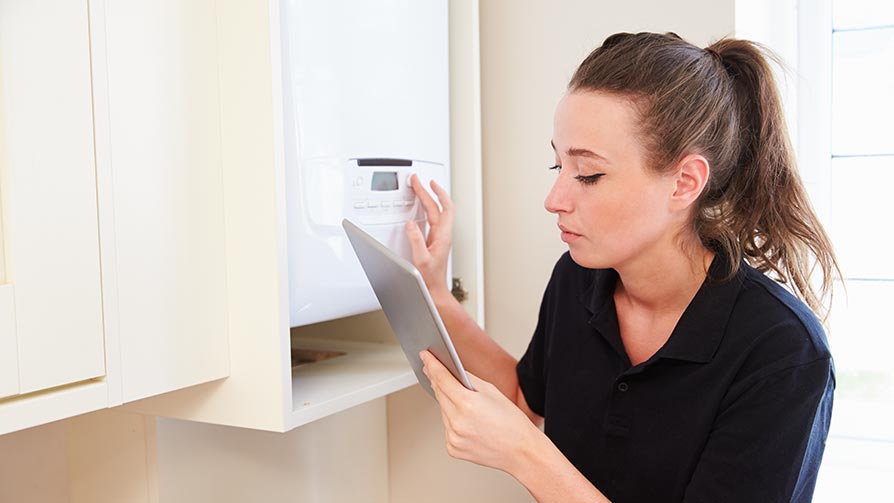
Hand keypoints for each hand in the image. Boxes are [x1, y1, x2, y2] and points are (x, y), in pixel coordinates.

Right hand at [405, 174, 452, 294]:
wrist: (434, 291)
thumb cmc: (430, 279)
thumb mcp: (420, 259)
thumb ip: (415, 240)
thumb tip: (410, 224)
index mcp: (442, 236)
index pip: (445, 208)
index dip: (439, 193)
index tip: (429, 183)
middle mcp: (442, 235)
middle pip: (438, 207)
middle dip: (428, 192)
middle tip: (418, 181)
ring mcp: (439, 238)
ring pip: (436, 212)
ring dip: (428, 199)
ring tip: (420, 189)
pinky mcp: (434, 242)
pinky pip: (431, 220)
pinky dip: (426, 210)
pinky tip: (419, 209)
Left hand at [420, 350, 541, 474]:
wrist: (521, 451)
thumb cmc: (512, 423)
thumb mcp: (492, 391)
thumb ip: (469, 380)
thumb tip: (452, 372)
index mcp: (467, 403)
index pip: (442, 378)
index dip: (432, 365)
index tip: (425, 357)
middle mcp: (457, 421)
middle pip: (439, 394)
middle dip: (437, 381)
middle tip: (434, 370)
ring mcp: (453, 436)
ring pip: (443, 412)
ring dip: (448, 403)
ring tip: (462, 401)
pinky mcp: (453, 447)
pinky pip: (447, 428)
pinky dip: (453, 422)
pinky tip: (467, 421)